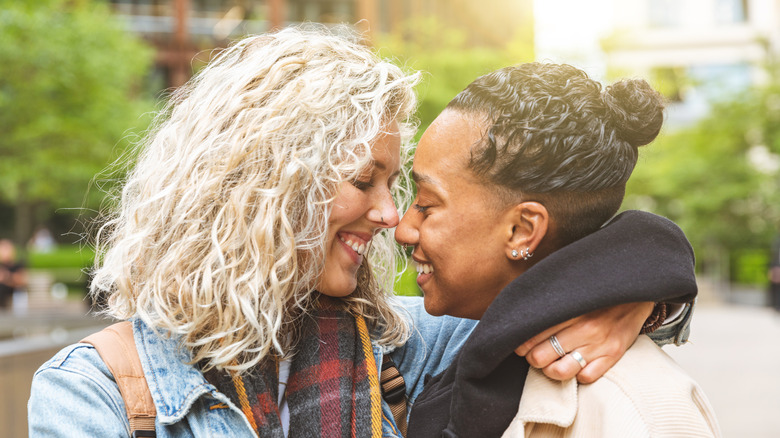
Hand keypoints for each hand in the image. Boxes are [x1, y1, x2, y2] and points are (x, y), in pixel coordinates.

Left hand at [514, 301, 653, 382]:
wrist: (635, 292)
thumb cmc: (596, 294)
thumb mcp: (571, 291)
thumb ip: (549, 302)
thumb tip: (520, 310)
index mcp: (569, 310)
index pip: (532, 335)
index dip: (521, 344)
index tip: (521, 344)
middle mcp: (584, 328)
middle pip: (540, 357)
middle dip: (534, 358)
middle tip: (536, 354)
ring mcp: (599, 344)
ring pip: (560, 371)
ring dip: (552, 370)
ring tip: (552, 363)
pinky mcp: (613, 356)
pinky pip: (586, 377)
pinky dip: (577, 375)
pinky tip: (576, 364)